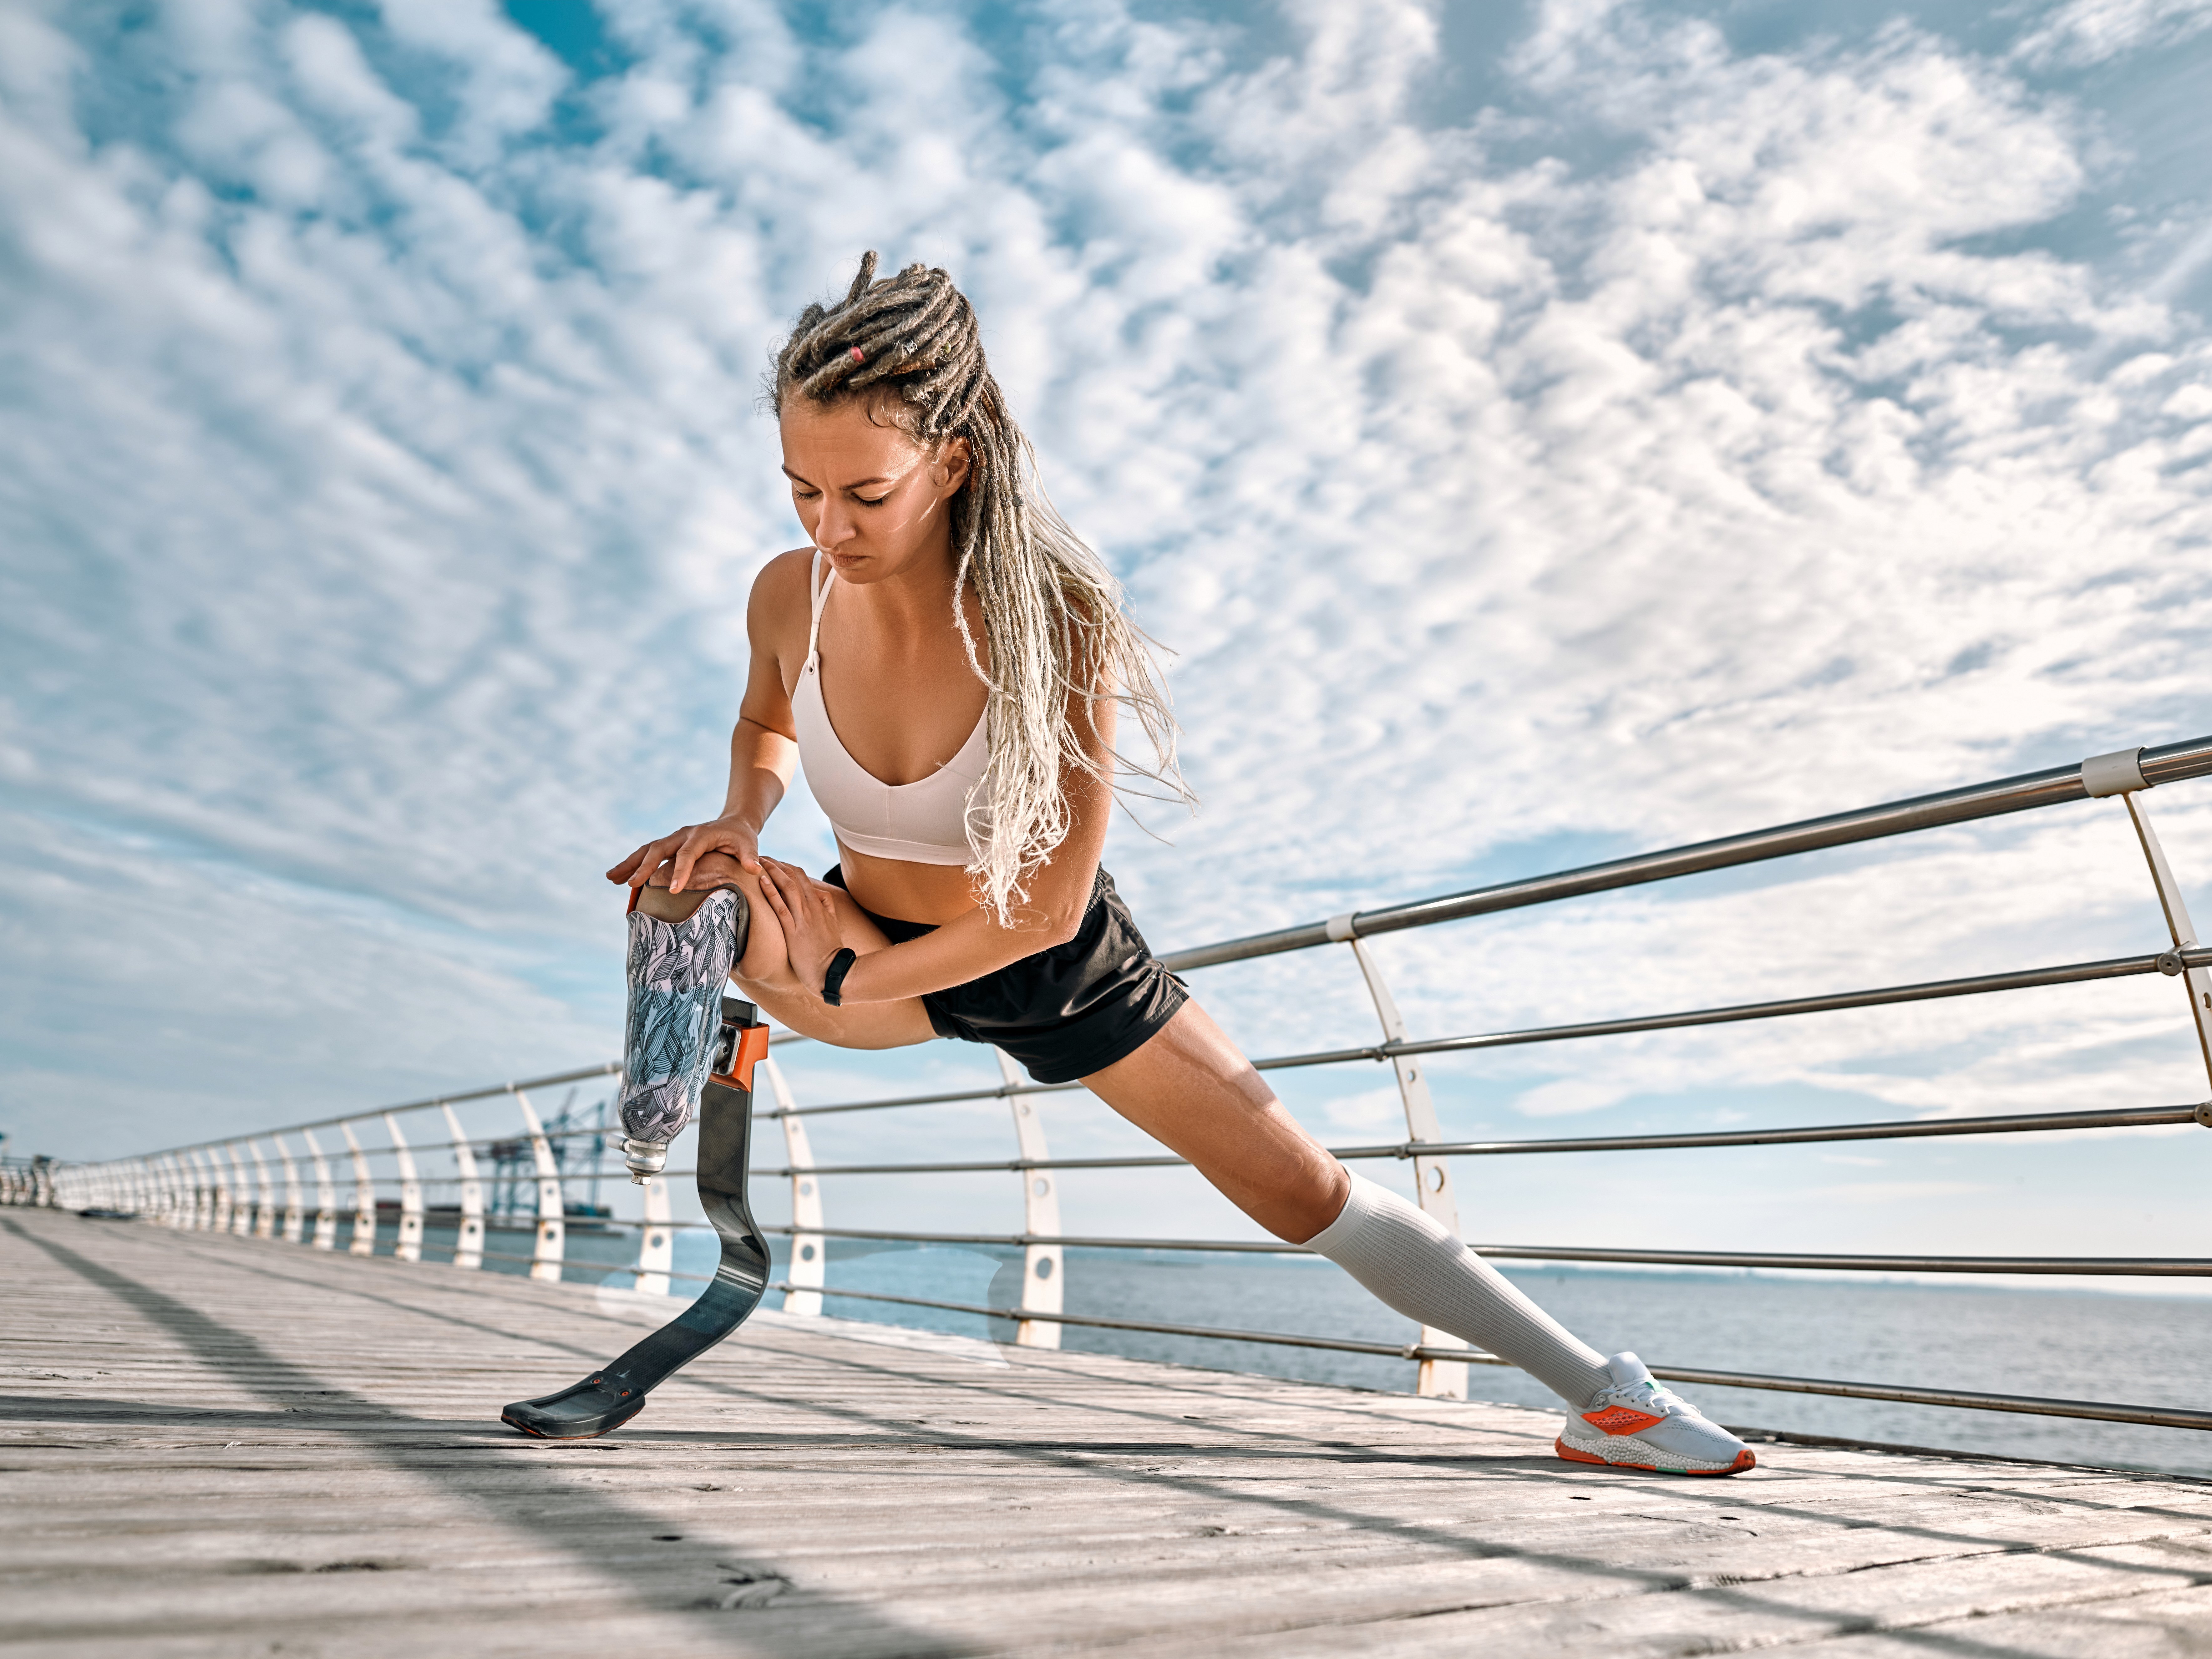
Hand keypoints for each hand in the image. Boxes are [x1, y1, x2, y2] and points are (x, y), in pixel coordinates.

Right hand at [606, 816, 759, 893]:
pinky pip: (647, 853)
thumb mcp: (749, 844)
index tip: (674, 890)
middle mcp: (683, 834)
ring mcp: (673, 839)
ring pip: (647, 850)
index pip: (688, 854)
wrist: (734, 824)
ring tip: (611, 878)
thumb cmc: (742, 838)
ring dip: (629, 863)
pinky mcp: (668, 845)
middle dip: (645, 867)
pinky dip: (632, 864)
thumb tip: (754, 869)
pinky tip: (617, 877)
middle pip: (659, 849)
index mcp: (701, 835)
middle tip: (632, 885)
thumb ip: (750, 856)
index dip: (681, 871)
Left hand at [753, 858, 846, 998]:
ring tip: (759, 862)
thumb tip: (820, 894)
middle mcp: (811, 908)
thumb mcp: (833, 924)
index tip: (774, 862)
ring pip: (788, 887)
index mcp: (819, 905)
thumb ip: (827, 906)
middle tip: (762, 856)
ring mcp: (803, 919)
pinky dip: (772, 892)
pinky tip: (762, 881)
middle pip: (794, 878)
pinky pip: (781, 907)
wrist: (834, 971)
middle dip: (777, 865)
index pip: (802, 878)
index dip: (787, 867)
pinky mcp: (794, 931)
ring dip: (773, 872)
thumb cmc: (830, 951)